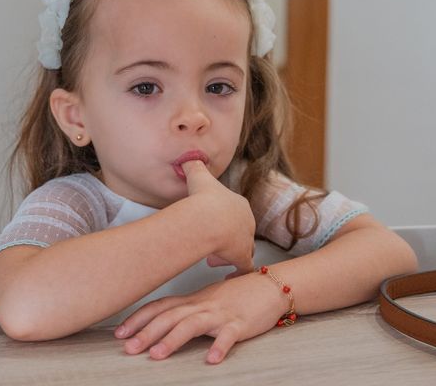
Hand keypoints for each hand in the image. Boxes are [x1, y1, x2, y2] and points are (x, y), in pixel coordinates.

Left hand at [114, 272, 287, 363]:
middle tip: (128, 349)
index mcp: (193, 300)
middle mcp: (202, 305)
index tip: (119, 333)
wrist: (269, 286)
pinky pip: (228, 335)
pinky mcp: (240, 324)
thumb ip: (188, 308)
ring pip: (192, 325)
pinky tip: (211, 360)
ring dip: (172, 340)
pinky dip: (219, 347)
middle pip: (170, 317)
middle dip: (146, 333)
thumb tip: (164, 318)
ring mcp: (221, 314)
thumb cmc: (238, 294)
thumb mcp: (208, 299)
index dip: (138, 319)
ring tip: (156, 356)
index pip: (160, 307)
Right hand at [182, 160, 255, 275]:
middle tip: (210, 243)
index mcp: (239, 204)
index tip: (209, 224)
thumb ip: (194, 165)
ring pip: (243, 250)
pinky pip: (244, 269)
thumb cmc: (202, 198)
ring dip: (227, 254)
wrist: (207, 218)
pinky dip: (238, 274)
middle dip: (225, 238)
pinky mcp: (242, 257)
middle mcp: (247, 222)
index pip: (236, 213)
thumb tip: (188, 157)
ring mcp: (246, 240)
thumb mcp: (198, 175)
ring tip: (211, 259)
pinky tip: (229, 278)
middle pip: (240, 232)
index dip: (223, 219)